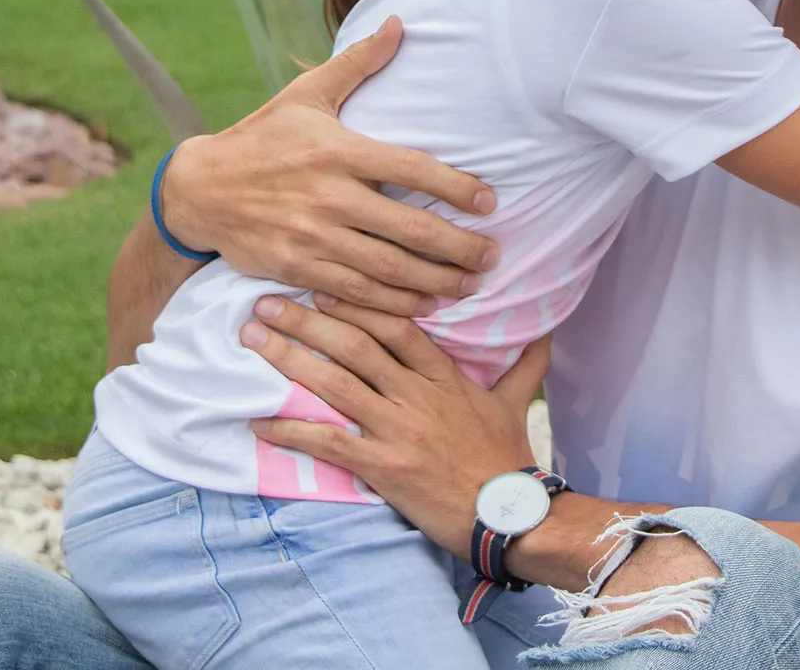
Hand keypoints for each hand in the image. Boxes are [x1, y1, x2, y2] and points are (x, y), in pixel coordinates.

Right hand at [159, 17, 502, 315]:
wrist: (200, 189)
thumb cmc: (262, 138)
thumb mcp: (305, 95)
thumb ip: (357, 63)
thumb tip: (398, 24)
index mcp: (338, 150)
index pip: (412, 168)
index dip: (456, 187)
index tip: (490, 201)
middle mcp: (329, 196)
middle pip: (409, 230)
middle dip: (459, 249)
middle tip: (492, 257)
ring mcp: (312, 236)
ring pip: (388, 270)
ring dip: (436, 283)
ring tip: (469, 286)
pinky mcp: (295, 267)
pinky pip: (355, 294)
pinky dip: (394, 305)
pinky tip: (424, 306)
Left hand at [240, 294, 548, 558]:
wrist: (512, 516)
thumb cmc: (510, 460)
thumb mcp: (516, 405)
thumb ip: (525, 365)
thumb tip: (546, 331)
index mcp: (445, 377)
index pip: (397, 327)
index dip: (357, 302)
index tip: (321, 283)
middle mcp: (418, 396)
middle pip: (356, 345)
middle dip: (307, 320)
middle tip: (265, 301)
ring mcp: (399, 430)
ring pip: (336, 384)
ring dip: (290, 359)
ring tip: (252, 340)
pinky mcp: (385, 468)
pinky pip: (330, 444)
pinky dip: (292, 433)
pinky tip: (258, 423)